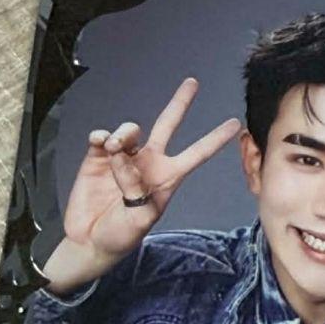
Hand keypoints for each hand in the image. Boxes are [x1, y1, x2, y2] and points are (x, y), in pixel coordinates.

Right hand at [44, 79, 240, 292]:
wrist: (89, 241)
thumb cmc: (121, 237)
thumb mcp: (139, 219)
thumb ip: (135, 188)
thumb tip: (124, 159)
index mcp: (167, 178)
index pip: (196, 154)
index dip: (214, 140)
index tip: (235, 125)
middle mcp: (149, 163)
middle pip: (167, 125)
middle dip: (180, 103)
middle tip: (193, 82)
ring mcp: (124, 158)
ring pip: (131, 131)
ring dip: (124, 135)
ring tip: (114, 150)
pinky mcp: (98, 158)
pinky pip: (103, 137)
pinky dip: (102, 136)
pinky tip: (101, 144)